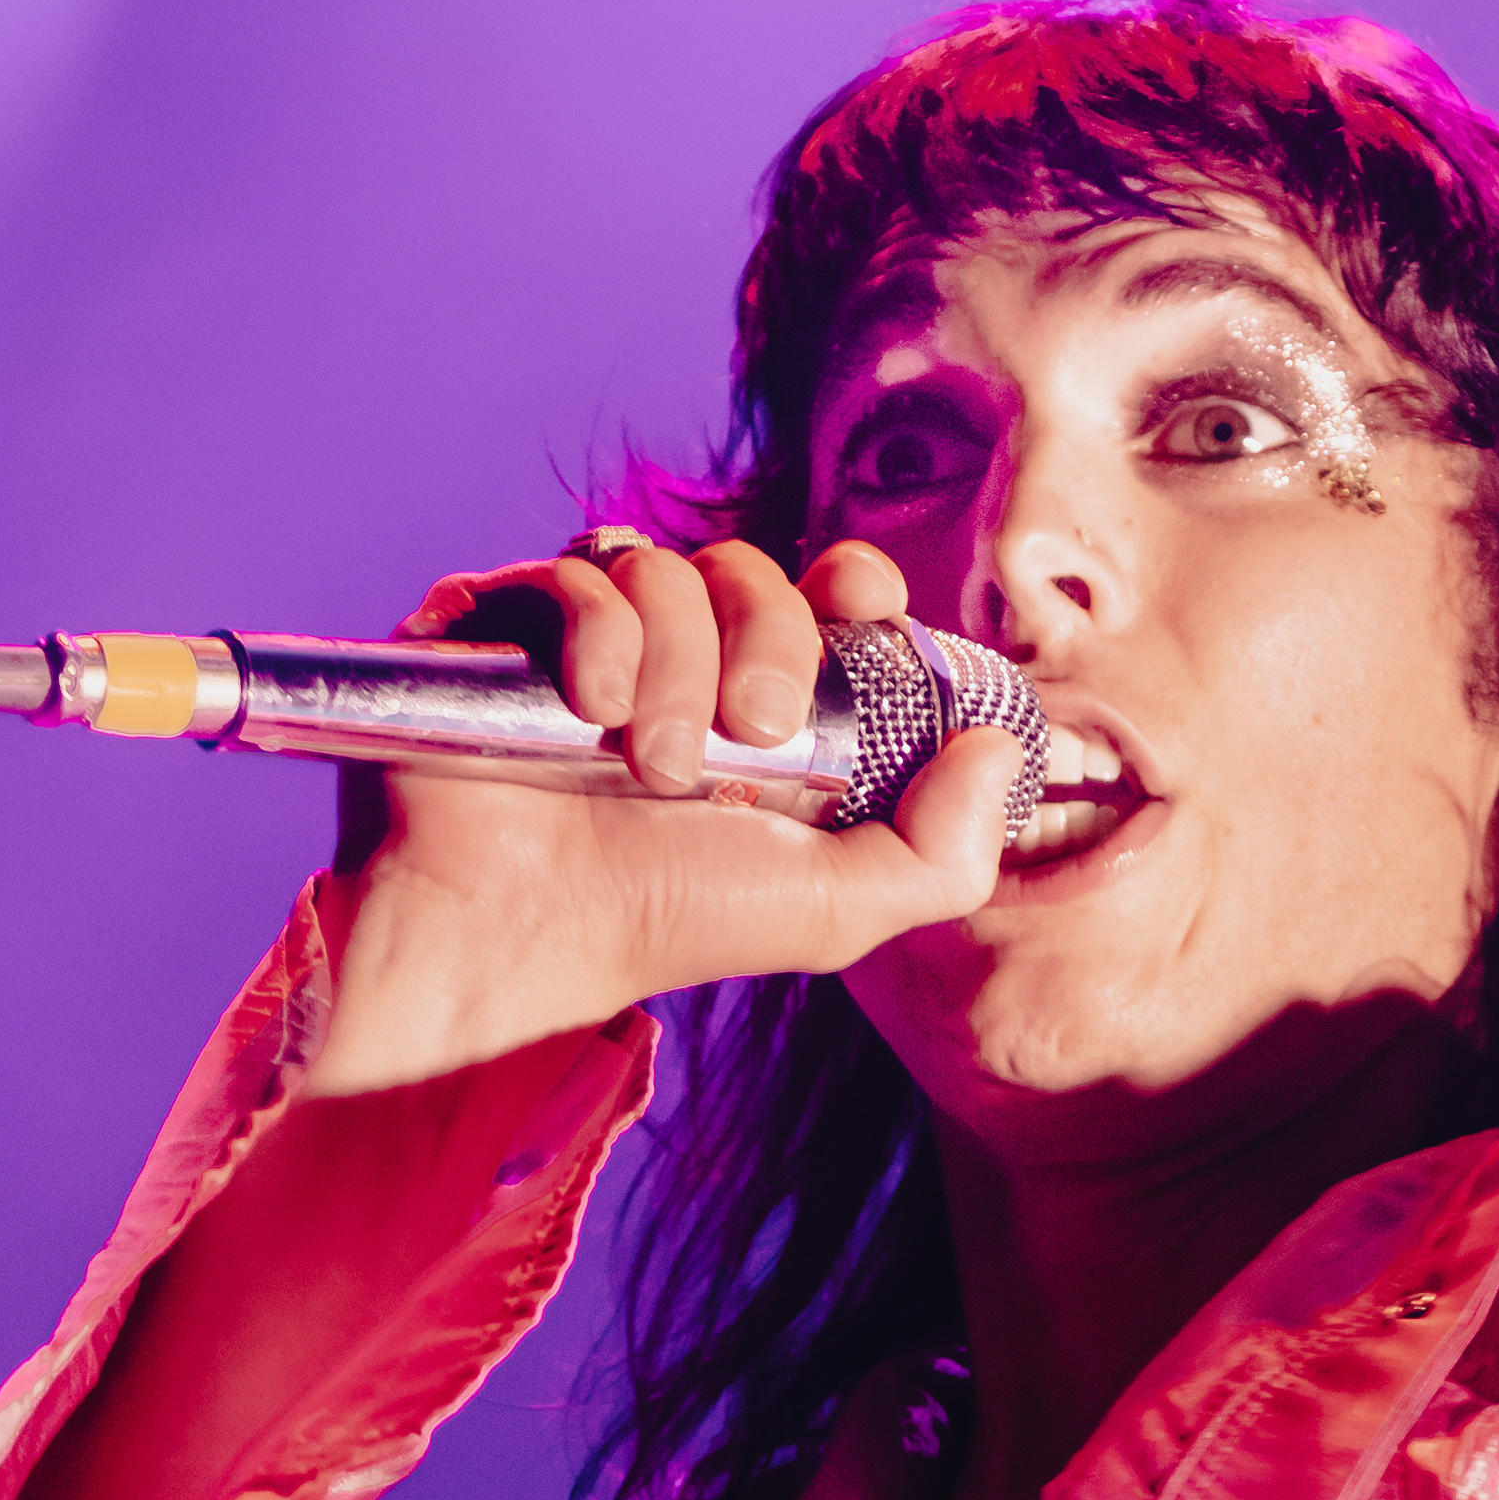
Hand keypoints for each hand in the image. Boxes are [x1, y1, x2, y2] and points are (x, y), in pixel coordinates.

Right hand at [310, 537, 1021, 1094]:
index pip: (822, 591)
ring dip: (679, 661)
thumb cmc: (668, 920)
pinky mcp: (500, 625)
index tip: (867, 604)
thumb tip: (998, 750)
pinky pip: (571, 572)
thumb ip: (941, 853)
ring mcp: (585, 636)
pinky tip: (593, 710)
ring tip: (653, 762)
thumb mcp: (835, 907)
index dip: (855, 581)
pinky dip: (600, 633)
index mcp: (758, 703)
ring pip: (663, 565)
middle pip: (751, 570)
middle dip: (768, 640)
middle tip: (753, 735)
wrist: (524, 934)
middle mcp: (677, 657)